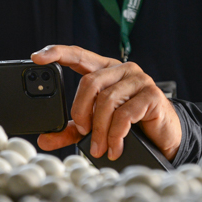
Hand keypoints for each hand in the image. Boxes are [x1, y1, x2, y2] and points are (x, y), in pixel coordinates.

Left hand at [32, 45, 181, 160]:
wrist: (164, 138)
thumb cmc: (130, 126)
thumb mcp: (96, 127)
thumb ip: (72, 130)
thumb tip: (45, 139)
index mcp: (105, 70)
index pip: (79, 55)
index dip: (58, 53)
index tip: (38, 57)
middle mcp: (122, 69)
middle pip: (90, 82)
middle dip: (81, 111)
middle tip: (82, 132)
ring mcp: (139, 80)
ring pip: (107, 100)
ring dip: (99, 129)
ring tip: (98, 148)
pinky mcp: (152, 95)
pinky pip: (125, 114)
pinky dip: (116, 134)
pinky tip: (115, 147)